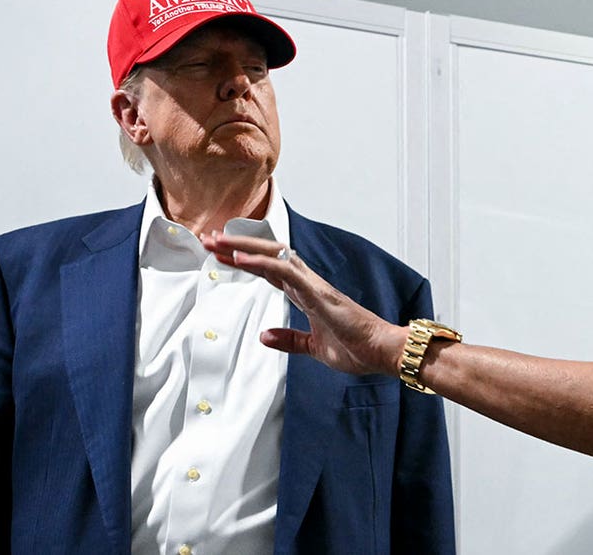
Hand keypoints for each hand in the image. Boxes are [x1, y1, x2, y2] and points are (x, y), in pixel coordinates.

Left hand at [202, 232, 407, 374]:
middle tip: (209, 239)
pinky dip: (261, 263)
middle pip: (266, 256)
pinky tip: (240, 258)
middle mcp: (307, 284)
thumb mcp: (314, 347)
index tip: (220, 255)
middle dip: (236, 247)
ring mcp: (313, 286)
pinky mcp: (319, 293)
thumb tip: (265, 336)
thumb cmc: (357, 347)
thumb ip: (290, 340)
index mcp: (306, 294)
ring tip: (217, 242)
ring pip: (272, 257)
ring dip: (243, 248)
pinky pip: (285, 272)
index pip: (268, 270)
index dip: (244, 261)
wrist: (382, 351)